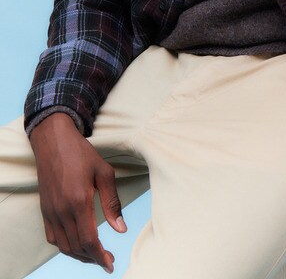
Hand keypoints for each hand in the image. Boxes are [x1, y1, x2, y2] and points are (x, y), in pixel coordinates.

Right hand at [29, 113, 126, 272]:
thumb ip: (112, 202)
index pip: (89, 240)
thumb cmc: (81, 153)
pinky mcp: (45, 210)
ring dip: (80, 255)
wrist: (53, 141)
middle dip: (93, 258)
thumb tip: (121, 229)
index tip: (110, 264)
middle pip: (77, 247)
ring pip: (64, 246)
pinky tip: (77, 243)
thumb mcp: (104, 172)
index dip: (100, 256)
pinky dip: (65, 246)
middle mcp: (62, 210)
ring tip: (95, 254)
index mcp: (79, 201)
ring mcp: (51, 211)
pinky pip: (53, 237)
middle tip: (107, 260)